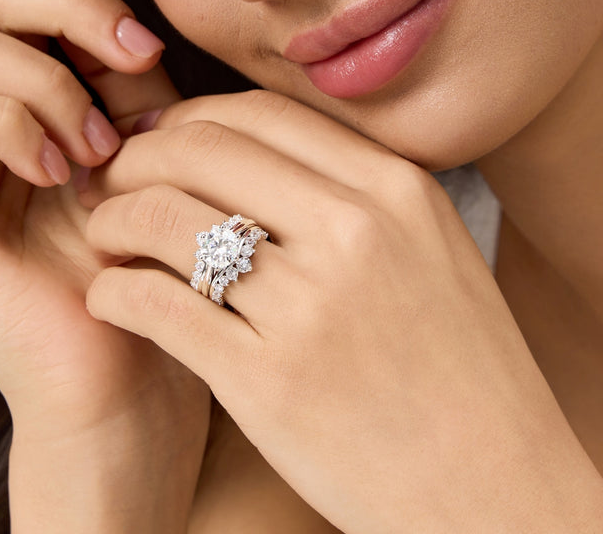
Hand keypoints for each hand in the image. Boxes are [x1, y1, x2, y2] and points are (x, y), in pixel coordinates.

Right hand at [0, 0, 208, 529]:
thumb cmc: (164, 248)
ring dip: (44, 77)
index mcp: (32, 86)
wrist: (141, 363)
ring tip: (99, 143)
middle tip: (134, 53)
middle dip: (65, 7)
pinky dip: (13, 122)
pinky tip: (64, 171)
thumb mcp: (160, 132)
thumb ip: (127, 65)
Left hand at [82, 91, 602, 533]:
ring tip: (104, 236)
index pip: (260, 113)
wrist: (499, 490)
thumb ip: (356, 190)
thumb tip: (256, 149)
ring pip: (167, 221)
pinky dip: (116, 292)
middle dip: (139, 158)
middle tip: (112, 179)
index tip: (158, 140)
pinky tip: (111, 298)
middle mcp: (354, 229)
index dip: (190, 118)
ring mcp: (311, 305)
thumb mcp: (431, 248)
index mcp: (395, 188)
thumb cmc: (460, 369)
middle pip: (204, 150)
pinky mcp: (269, 382)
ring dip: (115, 219)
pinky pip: (157, 306)